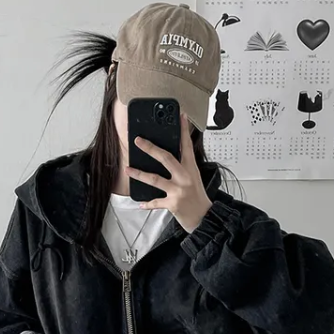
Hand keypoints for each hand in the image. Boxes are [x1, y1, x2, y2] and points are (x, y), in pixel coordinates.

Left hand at [124, 113, 212, 232]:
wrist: (204, 217)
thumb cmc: (198, 196)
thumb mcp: (194, 177)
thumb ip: (182, 166)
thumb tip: (166, 155)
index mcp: (191, 168)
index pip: (187, 146)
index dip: (183, 130)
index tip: (180, 116)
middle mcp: (184, 178)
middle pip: (166, 158)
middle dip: (150, 148)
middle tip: (138, 141)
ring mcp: (178, 191)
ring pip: (155, 179)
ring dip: (140, 174)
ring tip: (128, 169)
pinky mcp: (172, 204)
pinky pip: (156, 202)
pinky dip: (147, 203)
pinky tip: (140, 203)